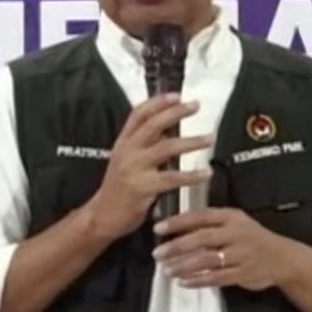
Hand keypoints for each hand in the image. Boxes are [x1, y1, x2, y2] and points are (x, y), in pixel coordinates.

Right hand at [85, 94, 213, 240]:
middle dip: (176, 112)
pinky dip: (191, 175)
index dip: (157, 102)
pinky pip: (172, 178)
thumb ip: (143, 145)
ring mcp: (134, 169)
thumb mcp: (125, 160)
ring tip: (210, 138)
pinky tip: (205, 173)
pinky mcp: (143, 188)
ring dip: (191, 142)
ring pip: (166, 148)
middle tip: (196, 106)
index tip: (177, 95)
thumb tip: (168, 129)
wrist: (102, 216)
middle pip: (154, 125)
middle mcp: (127, 151)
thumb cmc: (119, 188)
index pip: (138, 114)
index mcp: (123, 142)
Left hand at [152, 208, 291, 291]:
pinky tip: (183, 282)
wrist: (283, 258)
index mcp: (231, 217)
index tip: (158, 229)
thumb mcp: (236, 222)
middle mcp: (235, 234)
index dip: (178, 222)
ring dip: (184, 265)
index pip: (201, 217)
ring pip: (207, 260)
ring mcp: (240, 255)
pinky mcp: (243, 273)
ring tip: (166, 270)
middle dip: (177, 246)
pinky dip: (198, 281)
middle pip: (202, 238)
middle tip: (157, 254)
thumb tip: (177, 227)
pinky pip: (216, 278)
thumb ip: (212, 223)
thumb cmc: (252, 238)